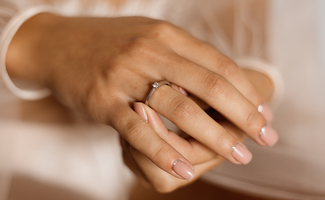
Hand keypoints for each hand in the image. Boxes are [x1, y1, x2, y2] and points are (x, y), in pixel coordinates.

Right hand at [6, 13, 277, 181]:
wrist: (57, 44)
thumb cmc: (110, 43)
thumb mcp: (149, 36)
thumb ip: (183, 55)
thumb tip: (225, 81)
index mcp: (166, 35)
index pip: (220, 64)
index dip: (247, 91)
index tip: (266, 114)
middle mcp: (149, 52)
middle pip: (210, 86)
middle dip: (245, 115)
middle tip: (268, 137)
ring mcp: (126, 76)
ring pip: (181, 110)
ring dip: (216, 136)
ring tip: (240, 156)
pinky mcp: (104, 102)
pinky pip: (138, 131)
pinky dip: (164, 152)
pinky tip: (185, 170)